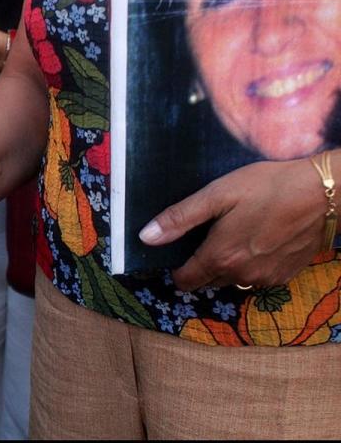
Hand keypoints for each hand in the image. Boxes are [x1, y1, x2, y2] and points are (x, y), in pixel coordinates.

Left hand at [139, 159, 326, 290]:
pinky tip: (256, 240)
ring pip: (232, 281)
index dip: (176, 269)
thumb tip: (145, 237)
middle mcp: (242, 276)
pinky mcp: (285, 276)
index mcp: (220, 257)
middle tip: (207, 236)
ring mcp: (266, 279)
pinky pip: (256, 278)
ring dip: (227, 266)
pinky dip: (250, 265)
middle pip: (207, 281)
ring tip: (232, 235)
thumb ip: (180, 218)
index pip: (185, 281)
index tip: (176, 253)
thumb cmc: (267, 188)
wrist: (323, 193)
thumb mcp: (217, 195)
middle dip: (200, 265)